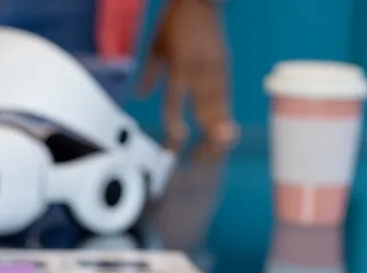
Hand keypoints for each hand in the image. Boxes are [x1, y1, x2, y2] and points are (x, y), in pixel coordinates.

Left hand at [138, 0, 237, 146]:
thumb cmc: (175, 21)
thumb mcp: (156, 45)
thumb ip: (150, 73)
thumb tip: (140, 95)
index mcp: (178, 67)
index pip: (176, 103)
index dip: (175, 124)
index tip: (178, 141)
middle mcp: (199, 73)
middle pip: (205, 112)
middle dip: (205, 139)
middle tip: (200, 159)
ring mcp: (216, 71)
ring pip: (220, 108)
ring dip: (218, 133)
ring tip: (216, 152)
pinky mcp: (225, 68)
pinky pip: (226, 97)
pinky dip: (225, 116)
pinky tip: (225, 132)